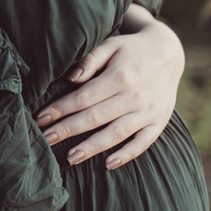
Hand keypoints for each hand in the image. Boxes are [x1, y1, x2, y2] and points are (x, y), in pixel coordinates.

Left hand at [36, 5, 183, 170]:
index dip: (61, 109)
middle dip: (68, 130)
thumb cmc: (131, 49)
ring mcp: (148, 112)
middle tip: (45, 140)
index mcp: (119, 77)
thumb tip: (71, 78)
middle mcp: (134, 97)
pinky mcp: (159, 123)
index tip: (41, 118)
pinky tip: (108, 164)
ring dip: (93, 147)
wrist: (169, 53)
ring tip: (70, 158)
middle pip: (95, 118)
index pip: (83, 98)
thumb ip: (90, 60)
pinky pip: (143, 143)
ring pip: (117, 134)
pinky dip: (127, 155)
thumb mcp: (110, 45)